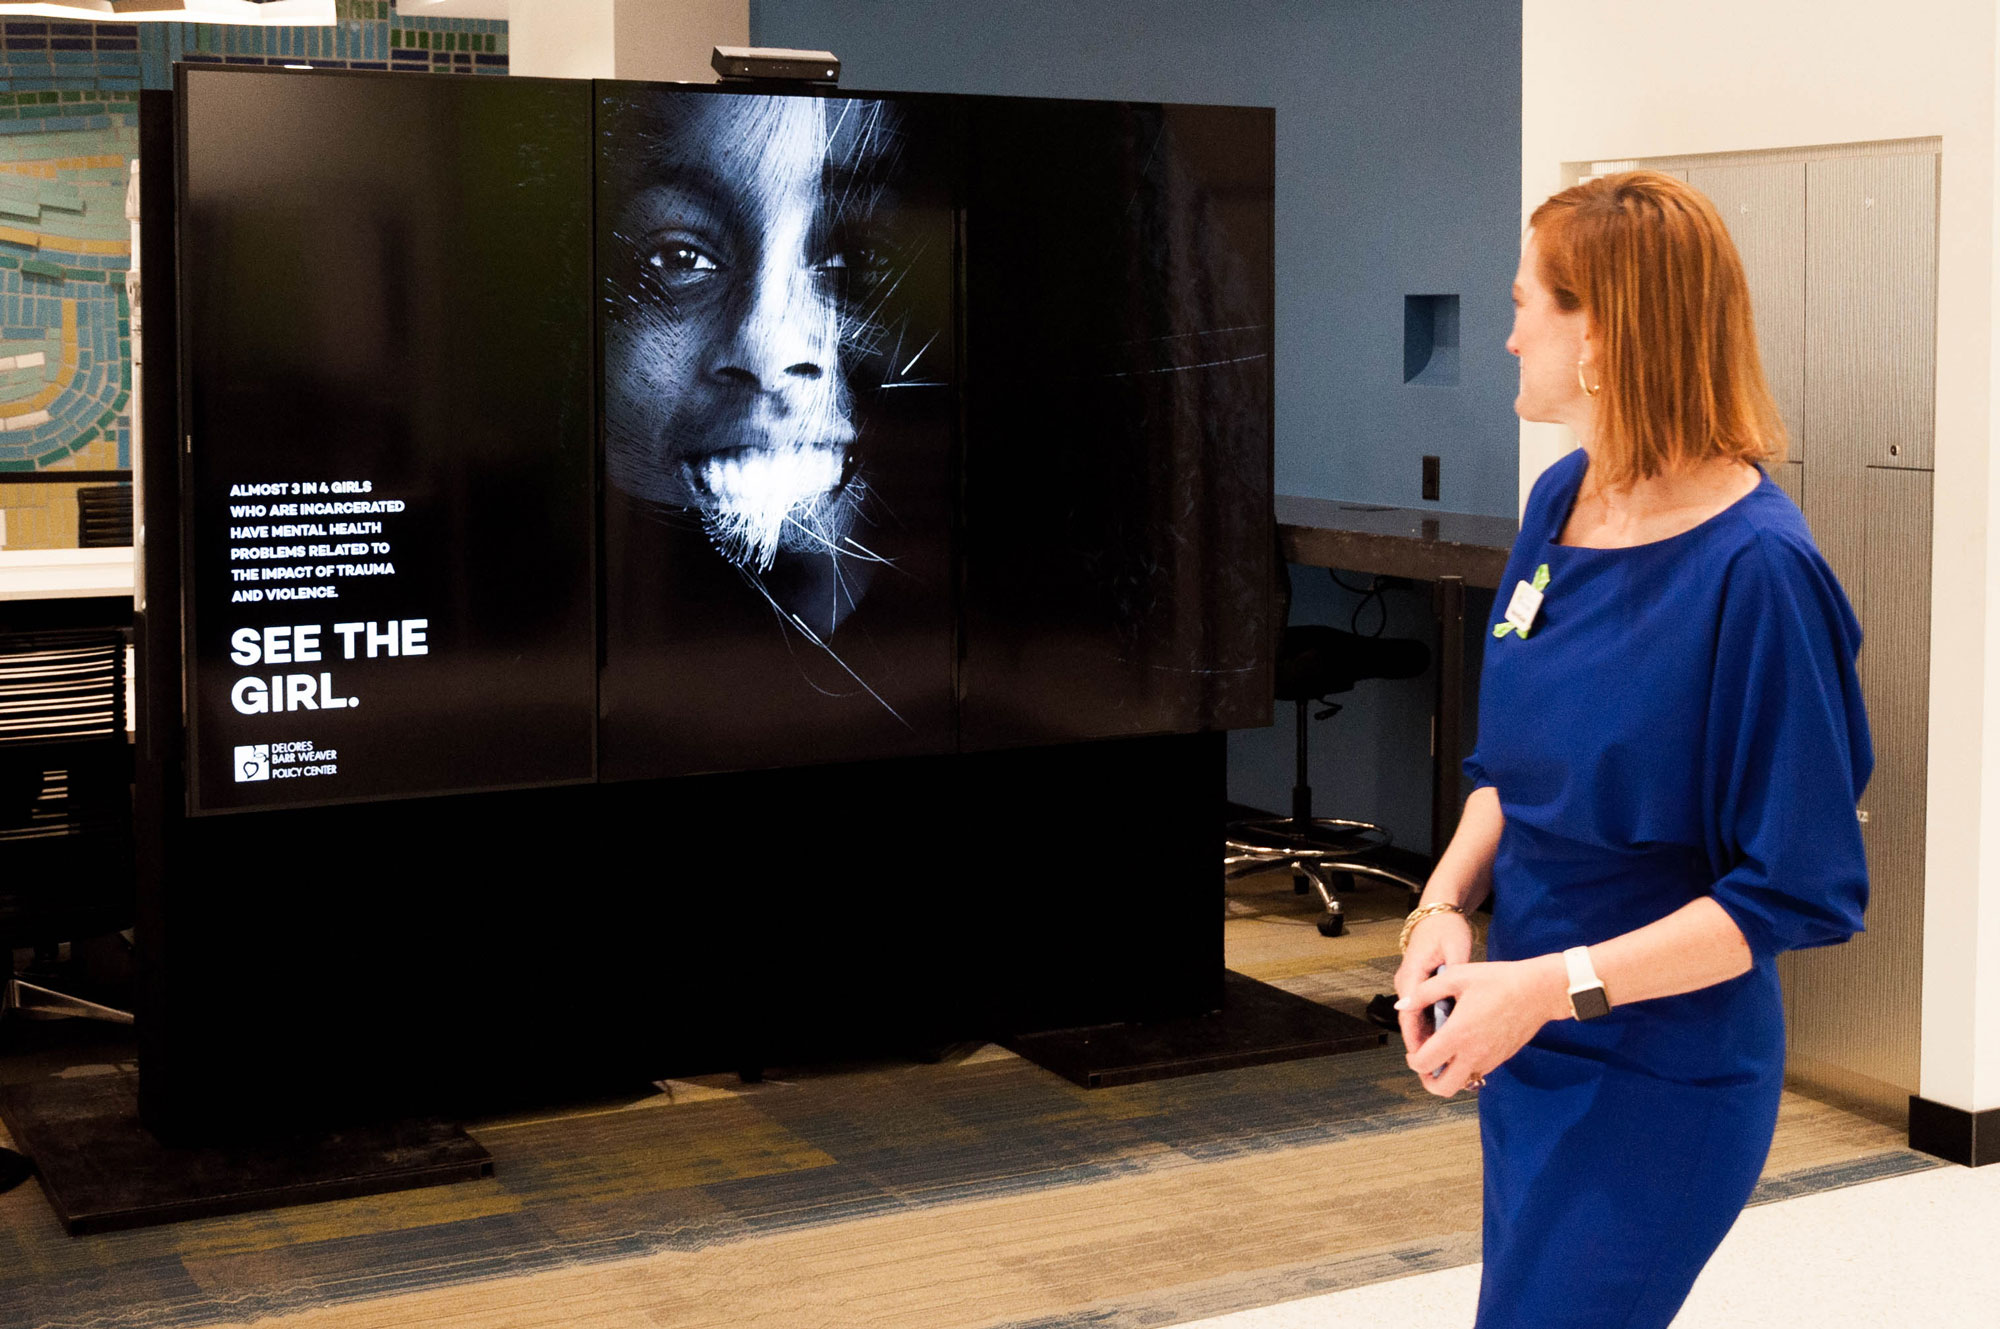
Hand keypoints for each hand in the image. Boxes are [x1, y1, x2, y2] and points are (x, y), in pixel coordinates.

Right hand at [1392, 910, 1473, 1063]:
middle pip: (1410, 1019)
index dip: (1416, 1037)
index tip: (1425, 1056)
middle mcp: (1406, 981)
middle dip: (1422, 1043)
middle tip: (1436, 1065)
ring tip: (1443, 1057)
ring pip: (1416, 1016)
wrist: (1438, 912)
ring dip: (1428, 1035)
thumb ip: (1451, 973)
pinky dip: (1432, 1023)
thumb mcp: (1455, 949)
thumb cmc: (1446, 929)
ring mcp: (1411, 982)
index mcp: (1411, 974)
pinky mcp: (1419, 984)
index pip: (1408, 1012)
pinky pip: (1423, 1009)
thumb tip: (1451, 998)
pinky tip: (1447, 1036)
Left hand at [1397, 954, 1567, 1097]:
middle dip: (1427, 1079)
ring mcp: (1489, 1059)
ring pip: (1461, 1084)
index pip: (1424, 1063)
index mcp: (1458, 1034)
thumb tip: (1402, 1005)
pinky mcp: (1501, 1059)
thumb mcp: (1457, 976)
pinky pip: (1477, 1073)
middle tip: (1426, 1061)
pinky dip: (1465, 1068)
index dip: (1412, 1058)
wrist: (1539, 991)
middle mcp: (1473, 1053)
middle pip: (1442, 1088)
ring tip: (1444, 1054)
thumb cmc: (1499, 980)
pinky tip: (1464, 1046)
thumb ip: (1424, 992)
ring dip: (1447, 1075)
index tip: (1413, 1046)